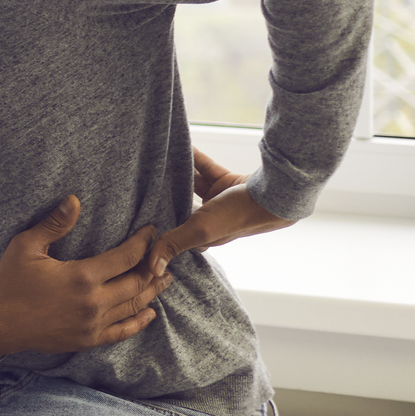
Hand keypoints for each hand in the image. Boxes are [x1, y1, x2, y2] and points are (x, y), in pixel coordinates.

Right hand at [0, 196, 172, 358]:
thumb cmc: (9, 282)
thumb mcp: (25, 247)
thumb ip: (53, 224)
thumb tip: (74, 200)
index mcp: (82, 276)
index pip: (126, 257)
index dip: (143, 242)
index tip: (151, 231)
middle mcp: (94, 302)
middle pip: (137, 282)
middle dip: (154, 266)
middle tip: (163, 253)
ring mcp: (93, 324)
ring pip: (135, 306)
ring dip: (153, 291)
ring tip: (165, 278)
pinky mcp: (89, 339)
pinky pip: (123, 332)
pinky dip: (140, 322)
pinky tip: (150, 313)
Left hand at [144, 150, 290, 272]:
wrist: (276, 193)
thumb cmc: (240, 215)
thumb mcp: (201, 230)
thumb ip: (174, 244)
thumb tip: (152, 269)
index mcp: (205, 235)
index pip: (176, 235)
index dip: (160, 230)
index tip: (138, 220)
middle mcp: (211, 218)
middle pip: (181, 206)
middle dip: (164, 197)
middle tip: (140, 185)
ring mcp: (220, 199)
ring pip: (192, 184)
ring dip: (178, 173)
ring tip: (157, 162)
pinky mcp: (227, 181)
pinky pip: (205, 167)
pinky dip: (195, 157)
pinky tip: (182, 146)